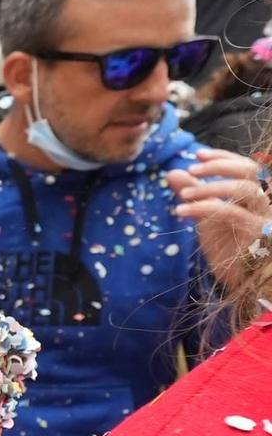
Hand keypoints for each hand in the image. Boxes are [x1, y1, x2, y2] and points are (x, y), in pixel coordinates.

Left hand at [169, 148, 271, 286]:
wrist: (240, 280)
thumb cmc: (227, 247)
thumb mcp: (205, 217)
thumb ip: (192, 194)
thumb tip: (173, 172)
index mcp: (256, 195)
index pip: (247, 166)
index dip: (224, 156)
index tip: (198, 155)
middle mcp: (266, 202)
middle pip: (250, 171)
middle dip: (219, 165)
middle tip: (192, 169)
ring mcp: (264, 217)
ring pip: (244, 189)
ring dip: (209, 187)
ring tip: (183, 195)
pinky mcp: (257, 233)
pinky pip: (230, 212)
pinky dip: (203, 208)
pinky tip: (180, 211)